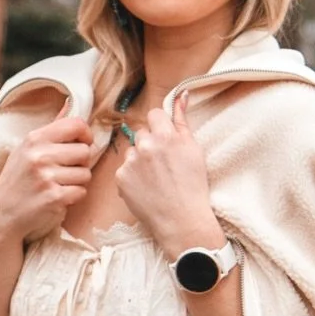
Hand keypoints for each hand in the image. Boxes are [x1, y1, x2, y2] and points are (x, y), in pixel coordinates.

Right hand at [0, 104, 94, 243]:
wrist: (1, 213)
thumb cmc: (17, 179)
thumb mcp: (26, 149)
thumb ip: (51, 129)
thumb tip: (71, 103)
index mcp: (34, 139)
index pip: (76, 125)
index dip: (85, 134)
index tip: (81, 144)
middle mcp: (40, 155)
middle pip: (85, 151)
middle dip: (81, 163)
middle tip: (65, 170)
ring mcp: (47, 177)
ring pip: (86, 174)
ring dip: (77, 182)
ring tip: (58, 184)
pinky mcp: (54, 197)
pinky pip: (81, 192)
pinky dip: (73, 197)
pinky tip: (58, 197)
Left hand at [114, 92, 221, 258]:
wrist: (182, 220)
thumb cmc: (193, 185)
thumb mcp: (194, 149)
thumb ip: (183, 120)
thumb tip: (181, 95)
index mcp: (165, 135)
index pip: (154, 114)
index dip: (160, 127)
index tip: (166, 140)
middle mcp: (146, 145)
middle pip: (141, 132)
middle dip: (150, 143)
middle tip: (162, 163)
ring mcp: (131, 162)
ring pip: (132, 151)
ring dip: (140, 159)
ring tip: (155, 179)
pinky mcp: (120, 178)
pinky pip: (124, 169)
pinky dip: (132, 177)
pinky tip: (146, 188)